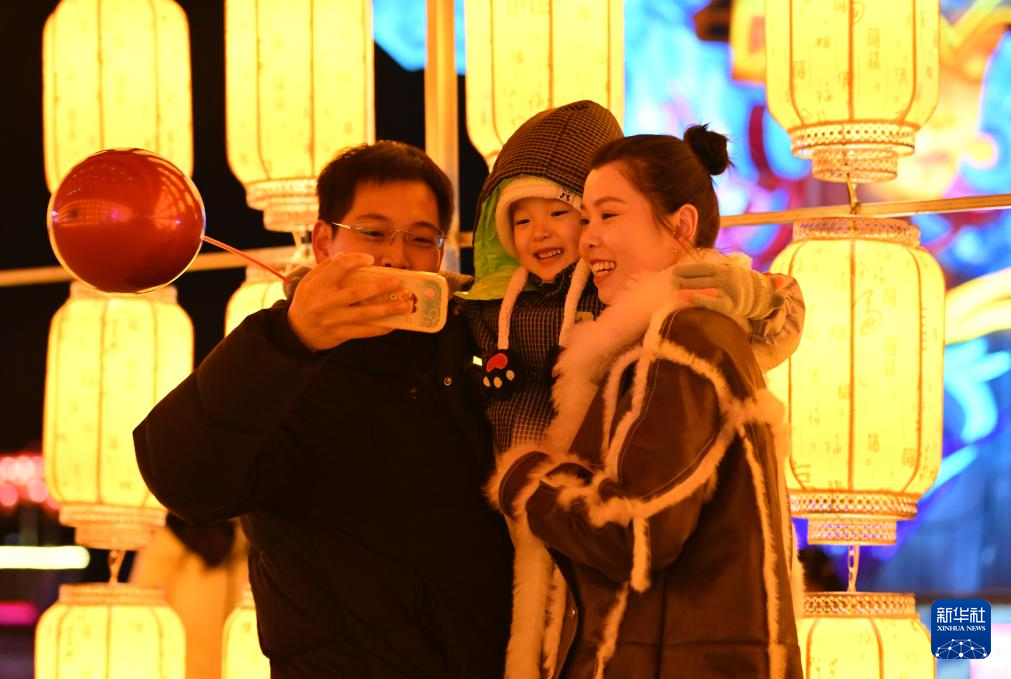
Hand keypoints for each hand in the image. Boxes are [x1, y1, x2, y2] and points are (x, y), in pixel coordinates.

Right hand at [286, 253, 413, 350]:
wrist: (296, 333)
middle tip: (397, 281)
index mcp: (317, 286)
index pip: (338, 267)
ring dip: (388, 310)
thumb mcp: (308, 282)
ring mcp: (335, 320)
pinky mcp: (341, 334)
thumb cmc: (306, 302)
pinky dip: (381, 328)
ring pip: (365, 314)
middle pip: (357, 292)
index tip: (370, 260)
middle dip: (380, 286)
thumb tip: (345, 256)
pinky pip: (365, 332)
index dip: (355, 260)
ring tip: (406, 305)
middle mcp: (326, 303)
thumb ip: (325, 268)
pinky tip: (395, 323)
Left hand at [672, 261, 784, 319]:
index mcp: (725, 268)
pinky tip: (689, 297)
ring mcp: (729, 290)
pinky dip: (702, 299)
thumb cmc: (740, 285)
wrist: (764, 297)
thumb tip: (700, 264)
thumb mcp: (729, 273)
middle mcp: (727, 277)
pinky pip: (714, 301)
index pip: (703, 267)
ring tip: (674, 288)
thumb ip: (715, 269)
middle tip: (669, 280)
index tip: (673, 270)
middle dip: (684, 278)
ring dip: (688, 287)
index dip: (688, 269)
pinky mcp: (731, 304)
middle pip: (701, 277)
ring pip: (705, 287)